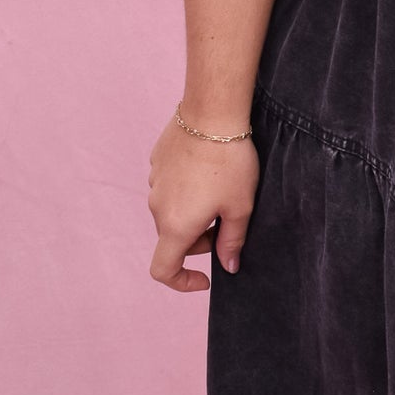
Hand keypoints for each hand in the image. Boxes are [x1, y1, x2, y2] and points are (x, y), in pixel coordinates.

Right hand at [147, 110, 259, 291]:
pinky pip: (170, 186)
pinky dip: (187, 188)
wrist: (212, 112)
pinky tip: (209, 168)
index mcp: (175, 226)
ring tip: (222, 188)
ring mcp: (154, 182)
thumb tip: (229, 267)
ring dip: (193, 212)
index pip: (163, 270)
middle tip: (227, 219)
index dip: (181, 282)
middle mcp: (157, 207)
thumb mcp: (240, 206)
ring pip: (172, 211)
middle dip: (199, 239)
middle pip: (173, 238)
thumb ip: (232, 241)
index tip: (205, 277)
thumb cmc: (230, 162)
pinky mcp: (157, 161)